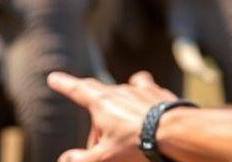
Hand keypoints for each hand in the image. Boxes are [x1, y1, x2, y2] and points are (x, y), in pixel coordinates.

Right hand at [48, 70, 178, 161]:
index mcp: (102, 102)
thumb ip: (81, 159)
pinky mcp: (160, 93)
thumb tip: (65, 159)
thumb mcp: (105, 156)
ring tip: (121, 128)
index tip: (54, 77)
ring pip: (123, 93)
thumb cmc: (138, 144)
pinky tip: (145, 112)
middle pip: (100, 93)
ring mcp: (142, 90)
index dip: (64, 84)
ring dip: (118, 108)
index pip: (77, 90)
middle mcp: (121, 90)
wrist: (178, 131)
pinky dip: (141, 100)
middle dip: (93, 109)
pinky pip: (146, 90)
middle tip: (97, 138)